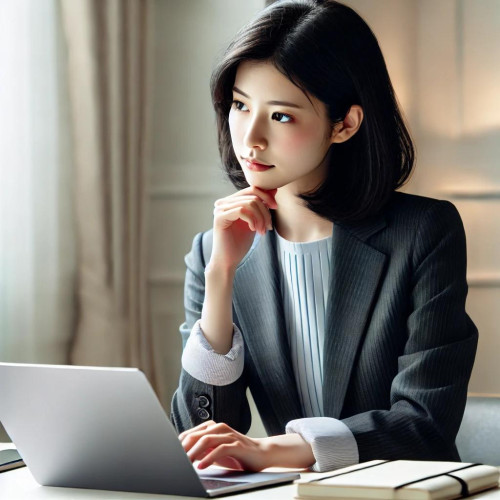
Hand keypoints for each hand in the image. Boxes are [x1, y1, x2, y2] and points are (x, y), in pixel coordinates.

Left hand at [179, 421, 314, 471]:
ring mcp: (229, 435)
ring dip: (194, 453)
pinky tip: (202, 466)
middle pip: (196, 436)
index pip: (190, 434)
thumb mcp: (215, 451)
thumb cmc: (236, 454)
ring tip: (187, 464)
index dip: (179, 445)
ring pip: (206, 440)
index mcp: (212, 428)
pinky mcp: (237, 444)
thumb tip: (183, 456)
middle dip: (184, 449)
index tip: (171, 456)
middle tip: (177, 460)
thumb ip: (202, 450)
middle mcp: (219, 428)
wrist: (261, 454)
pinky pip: (220, 449)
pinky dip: (209, 457)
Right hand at [210, 187, 276, 271]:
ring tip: (262, 231)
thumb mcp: (255, 221)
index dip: (266, 196)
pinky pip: (242, 210)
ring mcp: (220, 209)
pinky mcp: (219, 217)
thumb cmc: (240, 243)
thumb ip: (261, 205)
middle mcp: (223, 202)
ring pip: (249, 203)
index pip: (252, 189)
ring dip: (261, 218)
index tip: (275, 208)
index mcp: (231, 202)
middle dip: (265, 211)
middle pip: (253, 196)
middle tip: (268, 227)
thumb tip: (274, 189)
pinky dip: (252, 220)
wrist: (228, 261)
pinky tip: (254, 230)